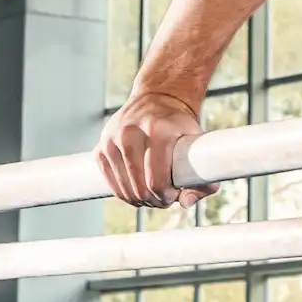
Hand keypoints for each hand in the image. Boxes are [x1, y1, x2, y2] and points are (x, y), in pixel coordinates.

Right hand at [95, 90, 217, 210]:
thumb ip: (201, 177)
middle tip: (164, 197)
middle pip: (140, 189)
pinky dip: (124, 193)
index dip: (167, 196)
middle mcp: (130, 133)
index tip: (174, 195)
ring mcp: (111, 140)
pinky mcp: (100, 148)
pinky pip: (111, 184)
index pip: (156, 181)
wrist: (156, 99)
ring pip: (124, 190)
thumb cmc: (179, 126)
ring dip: (139, 200)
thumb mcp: (197, 145)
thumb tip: (185, 203)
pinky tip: (137, 188)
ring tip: (152, 194)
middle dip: (154, 200)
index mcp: (157, 130)